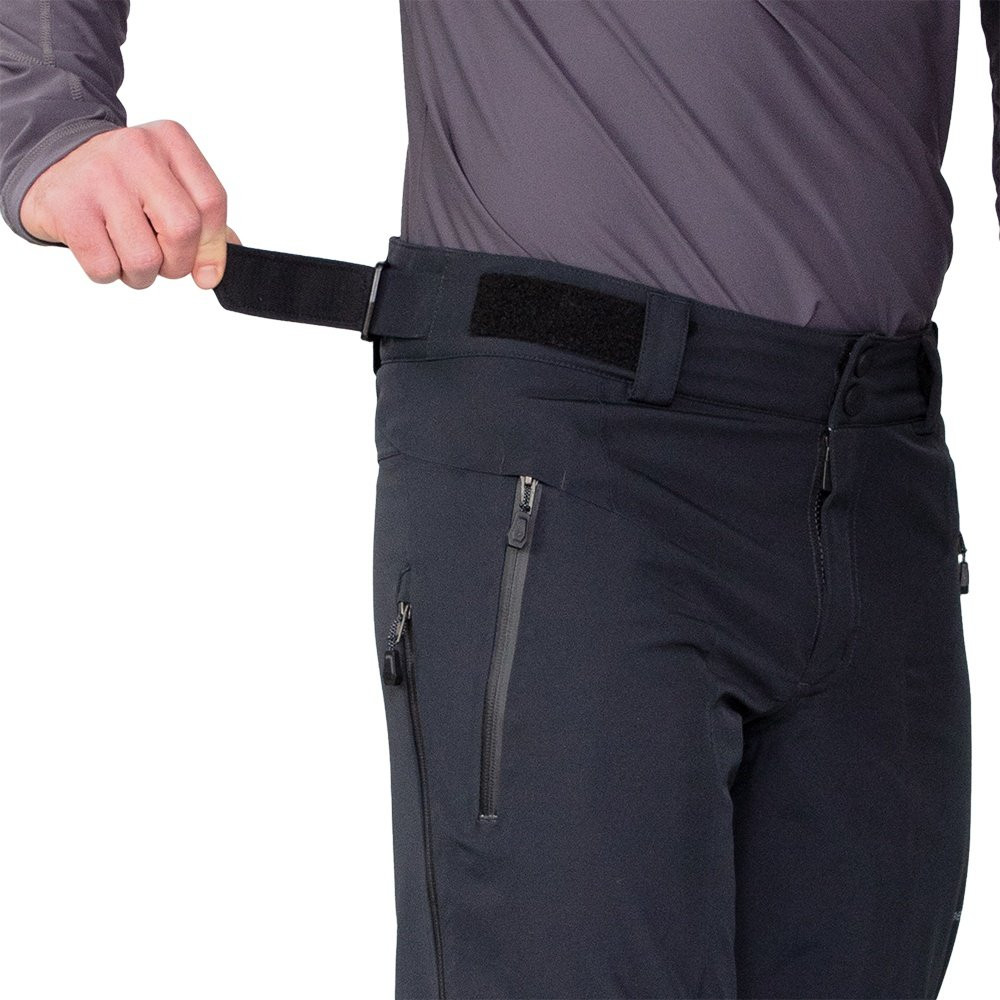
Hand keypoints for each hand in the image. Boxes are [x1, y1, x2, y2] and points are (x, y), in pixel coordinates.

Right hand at [19, 119, 239, 289]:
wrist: (49, 162)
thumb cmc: (121, 184)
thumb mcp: (166, 185)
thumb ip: (202, 221)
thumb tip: (216, 269)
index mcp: (170, 141)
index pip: (211, 202)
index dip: (214, 248)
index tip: (206, 272)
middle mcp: (135, 149)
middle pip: (183, 229)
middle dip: (177, 264)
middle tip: (163, 264)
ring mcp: (98, 175)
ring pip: (144, 258)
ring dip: (141, 275)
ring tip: (127, 257)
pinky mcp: (67, 205)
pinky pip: (104, 266)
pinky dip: (108, 274)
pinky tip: (101, 250)